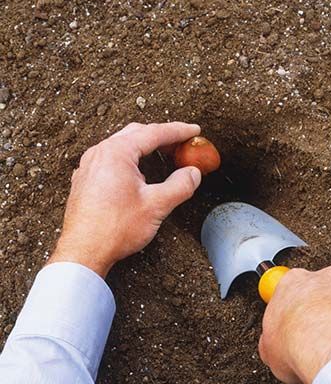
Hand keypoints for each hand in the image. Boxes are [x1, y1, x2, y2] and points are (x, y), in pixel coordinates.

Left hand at [48, 122, 201, 277]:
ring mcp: (88, 166)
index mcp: (116, 152)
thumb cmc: (114, 229)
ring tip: (164, 157)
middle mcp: (99, 153)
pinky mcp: (84, 180)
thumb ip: (180, 185)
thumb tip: (193, 173)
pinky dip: (129, 159)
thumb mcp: (156, 206)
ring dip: (145, 148)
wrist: (83, 252)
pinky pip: (110, 159)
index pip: (154, 133)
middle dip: (162, 137)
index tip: (194, 131)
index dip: (178, 131)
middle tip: (182, 144)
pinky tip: (138, 174)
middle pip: (136, 134)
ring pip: (122, 146)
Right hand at [258, 266, 330, 383]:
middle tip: (318, 335)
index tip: (292, 321)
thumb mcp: (270, 349)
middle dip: (322, 309)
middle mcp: (325, 278)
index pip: (290, 288)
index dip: (292, 308)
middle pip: (323, 289)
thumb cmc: (301, 345)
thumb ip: (273, 341)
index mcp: (294, 281)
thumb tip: (274, 349)